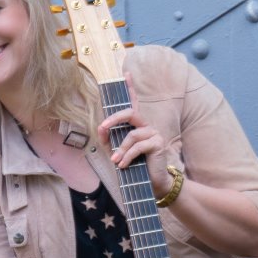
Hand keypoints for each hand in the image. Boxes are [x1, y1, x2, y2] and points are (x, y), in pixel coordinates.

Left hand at [99, 71, 180, 199]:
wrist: (153, 184)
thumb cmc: (135, 167)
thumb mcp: (117, 152)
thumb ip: (108, 140)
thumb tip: (100, 128)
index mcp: (137, 126)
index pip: (133, 103)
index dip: (130, 88)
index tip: (126, 73)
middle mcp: (147, 126)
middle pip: (130, 113)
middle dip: (114, 119)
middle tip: (103, 127)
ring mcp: (154, 133)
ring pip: (131, 135)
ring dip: (121, 150)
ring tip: (116, 162)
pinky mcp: (158, 144)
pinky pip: (138, 146)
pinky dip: (127, 157)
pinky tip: (123, 166)